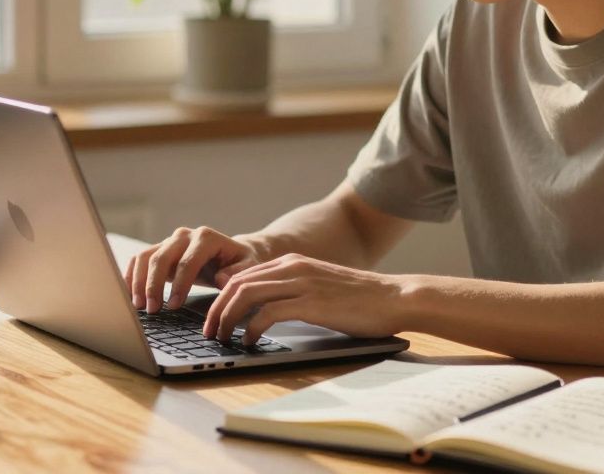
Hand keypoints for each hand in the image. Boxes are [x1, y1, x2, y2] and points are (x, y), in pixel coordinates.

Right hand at [124, 226, 263, 312]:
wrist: (235, 253)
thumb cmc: (242, 262)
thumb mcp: (249, 267)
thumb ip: (237, 273)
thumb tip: (221, 279)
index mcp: (206, 238)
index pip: (187, 261)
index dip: (178, 284)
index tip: (173, 306)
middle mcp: (185, 236)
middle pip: (161, 257)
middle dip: (153, 285)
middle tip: (151, 310)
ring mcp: (170, 242)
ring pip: (145, 257)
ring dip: (138, 282)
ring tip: (138, 306)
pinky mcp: (161, 251)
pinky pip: (139, 260)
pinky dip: (131, 276)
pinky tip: (128, 294)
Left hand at [203, 253, 407, 345]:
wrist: (395, 297)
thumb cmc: (361, 299)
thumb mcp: (320, 287)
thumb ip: (294, 291)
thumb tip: (266, 311)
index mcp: (293, 262)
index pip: (242, 275)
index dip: (221, 298)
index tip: (213, 318)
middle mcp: (293, 267)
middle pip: (236, 283)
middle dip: (216, 309)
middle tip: (208, 331)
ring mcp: (301, 283)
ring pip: (245, 295)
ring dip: (227, 318)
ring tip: (222, 338)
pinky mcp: (311, 303)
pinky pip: (267, 313)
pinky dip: (251, 328)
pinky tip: (250, 341)